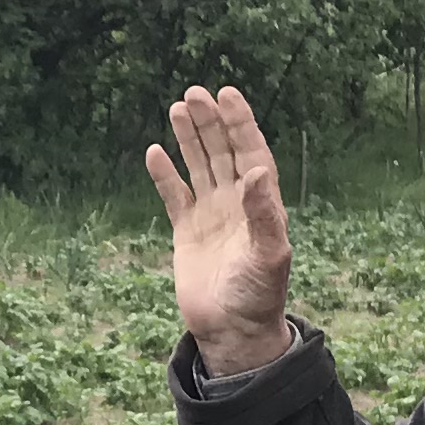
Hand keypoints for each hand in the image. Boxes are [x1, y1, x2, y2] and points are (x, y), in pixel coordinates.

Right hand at [144, 85, 294, 376]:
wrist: (232, 331)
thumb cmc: (258, 295)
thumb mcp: (269, 255)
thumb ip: (263, 213)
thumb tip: (256, 170)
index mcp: (261, 203)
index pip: (251, 152)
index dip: (240, 123)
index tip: (227, 94)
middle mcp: (236, 204)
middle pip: (222, 152)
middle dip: (210, 122)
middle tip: (194, 93)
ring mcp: (211, 216)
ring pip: (199, 167)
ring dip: (189, 138)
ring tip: (177, 108)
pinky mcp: (187, 232)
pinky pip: (175, 196)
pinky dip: (165, 175)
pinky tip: (155, 151)